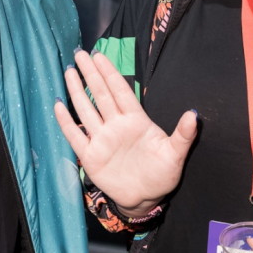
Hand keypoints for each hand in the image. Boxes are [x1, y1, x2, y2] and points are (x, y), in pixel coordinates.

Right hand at [53, 48, 197, 216]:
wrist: (146, 198)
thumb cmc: (162, 173)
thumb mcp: (175, 154)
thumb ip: (183, 135)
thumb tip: (194, 115)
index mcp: (136, 121)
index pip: (120, 91)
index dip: (110, 73)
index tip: (99, 55)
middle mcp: (116, 126)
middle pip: (101, 95)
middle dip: (91, 74)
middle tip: (80, 54)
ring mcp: (102, 139)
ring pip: (86, 110)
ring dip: (77, 91)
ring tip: (69, 72)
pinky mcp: (91, 156)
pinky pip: (75, 135)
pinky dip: (66, 121)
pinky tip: (58, 105)